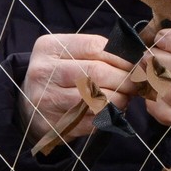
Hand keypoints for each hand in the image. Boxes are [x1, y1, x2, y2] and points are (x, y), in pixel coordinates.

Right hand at [20, 34, 135, 142]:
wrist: (31, 107)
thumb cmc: (62, 75)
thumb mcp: (71, 55)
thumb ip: (101, 52)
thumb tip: (140, 58)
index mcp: (49, 48)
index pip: (96, 47)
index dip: (122, 57)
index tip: (136, 64)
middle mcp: (44, 72)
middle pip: (98, 72)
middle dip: (125, 79)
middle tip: (136, 84)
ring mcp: (47, 99)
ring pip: (98, 98)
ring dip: (121, 99)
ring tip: (125, 97)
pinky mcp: (55, 123)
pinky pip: (94, 120)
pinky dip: (110, 116)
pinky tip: (113, 111)